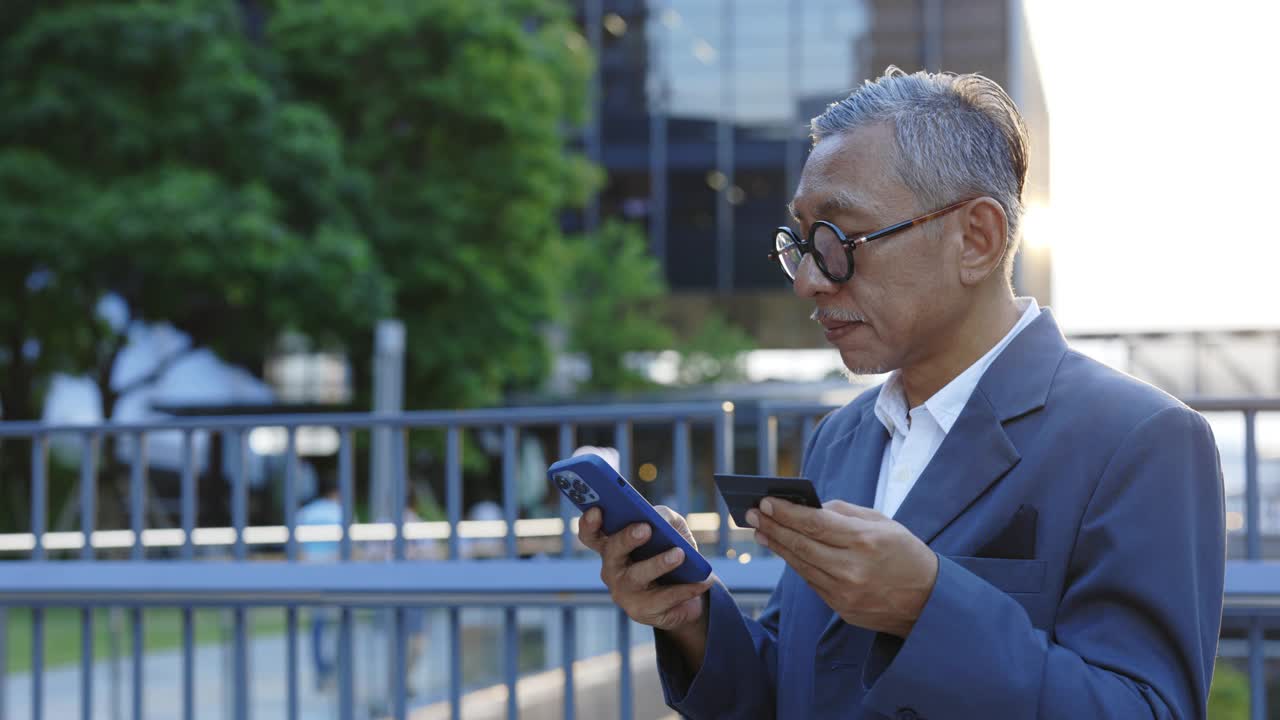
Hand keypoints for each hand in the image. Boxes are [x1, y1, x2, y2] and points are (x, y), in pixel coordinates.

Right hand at [577, 504, 714, 631]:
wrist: (687, 593)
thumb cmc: (671, 550)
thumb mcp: (671, 528)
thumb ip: (663, 517)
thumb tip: (660, 518)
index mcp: (612, 544)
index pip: (591, 534)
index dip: (590, 522)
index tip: (598, 510)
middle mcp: (611, 568)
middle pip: (612, 551)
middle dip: (627, 539)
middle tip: (646, 529)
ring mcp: (623, 592)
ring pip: (636, 577)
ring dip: (658, 563)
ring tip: (680, 554)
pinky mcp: (641, 611)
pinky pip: (664, 599)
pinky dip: (686, 588)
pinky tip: (702, 580)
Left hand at [747, 498, 937, 637]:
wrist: (929, 602)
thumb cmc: (905, 554)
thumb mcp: (883, 523)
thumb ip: (845, 512)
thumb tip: (811, 506)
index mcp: (864, 541)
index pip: (814, 523)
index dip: (786, 512)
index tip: (765, 501)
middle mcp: (852, 568)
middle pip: (801, 544)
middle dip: (773, 526)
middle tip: (753, 513)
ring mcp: (845, 592)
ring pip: (801, 564)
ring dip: (778, 545)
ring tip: (761, 530)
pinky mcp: (841, 608)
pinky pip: (811, 581)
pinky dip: (795, 563)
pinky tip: (784, 550)